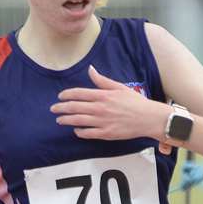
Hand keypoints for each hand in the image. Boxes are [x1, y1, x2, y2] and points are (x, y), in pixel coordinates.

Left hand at [52, 65, 171, 153]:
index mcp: (103, 95)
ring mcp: (102, 122)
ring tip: (59, 120)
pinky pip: (87, 133)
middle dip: (61, 108)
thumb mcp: (119, 87)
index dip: (67, 95)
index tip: (60, 96)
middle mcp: (100, 108)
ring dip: (66, 120)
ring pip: (78, 121)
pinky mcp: (105, 133)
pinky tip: (75, 130)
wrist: (149, 118)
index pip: (79, 94)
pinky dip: (79, 131)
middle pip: (75, 107)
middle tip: (53, 109)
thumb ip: (102, 80)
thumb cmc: (135, 102)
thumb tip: (90, 70)